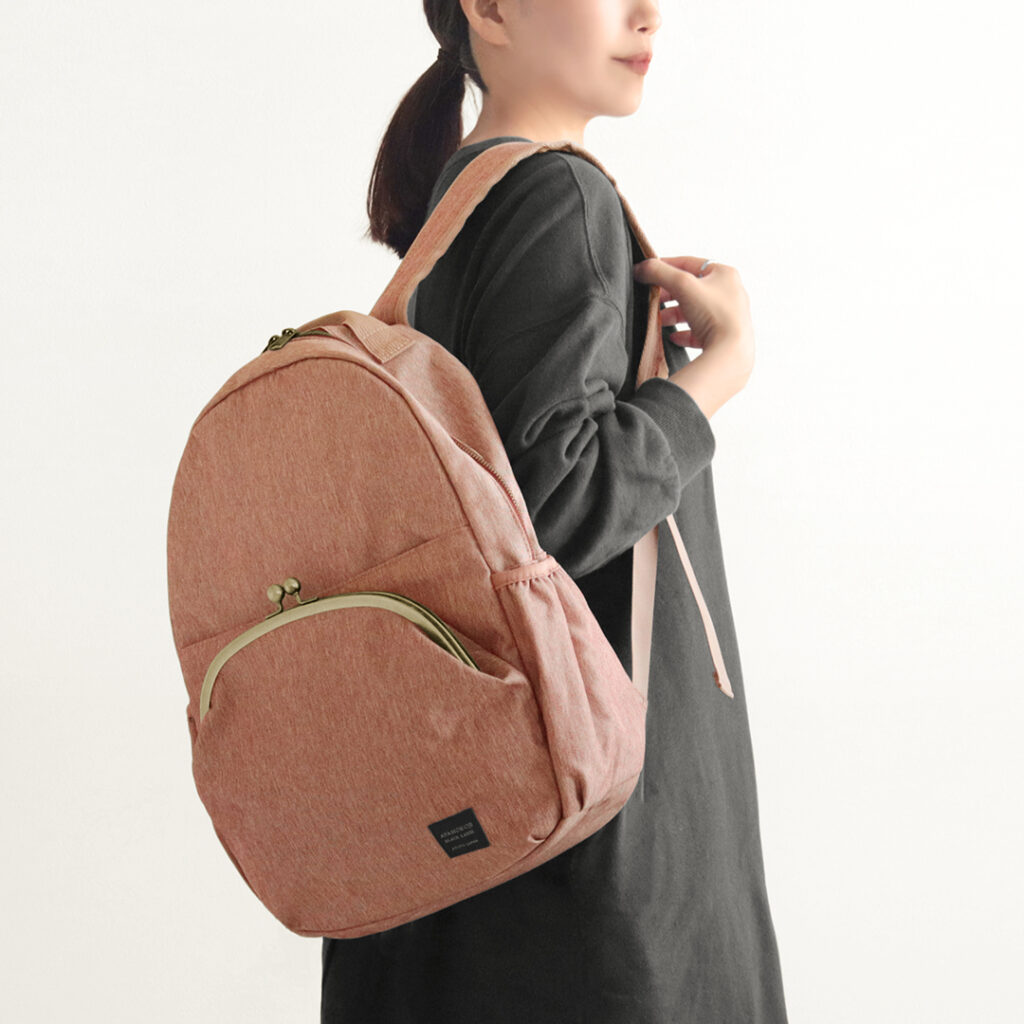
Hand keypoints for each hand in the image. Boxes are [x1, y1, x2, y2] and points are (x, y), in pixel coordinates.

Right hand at [633, 255, 754, 382]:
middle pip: (691, 288)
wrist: (731, 353)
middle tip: (652, 298)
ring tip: (660, 319)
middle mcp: (730, 293)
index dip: (666, 266)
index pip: (689, 263)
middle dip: (669, 294)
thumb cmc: (715, 315)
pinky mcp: (725, 337)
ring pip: (695, 310)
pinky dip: (685, 332)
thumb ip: (659, 272)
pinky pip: (701, 331)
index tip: (648, 272)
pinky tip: (674, 337)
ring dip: (675, 314)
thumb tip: (641, 268)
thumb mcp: (682, 285)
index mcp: (725, 274)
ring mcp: (729, 316)